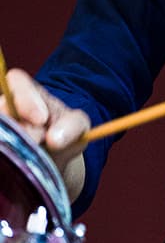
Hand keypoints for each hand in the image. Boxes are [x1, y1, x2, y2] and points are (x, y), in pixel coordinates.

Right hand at [2, 68, 89, 199]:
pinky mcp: (0, 148)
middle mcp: (6, 108)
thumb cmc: (66, 133)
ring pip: (1, 131)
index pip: (15, 81)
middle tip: (37, 140)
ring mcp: (2, 127)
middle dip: (21, 126)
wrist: (55, 158)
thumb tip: (54, 139)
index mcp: (28, 93)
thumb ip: (72, 127)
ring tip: (32, 152)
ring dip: (14, 143)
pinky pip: (0, 152)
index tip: (41, 119)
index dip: (25, 98)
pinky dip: (8, 157)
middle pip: (2, 107)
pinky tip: (20, 161)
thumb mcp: (78, 126)